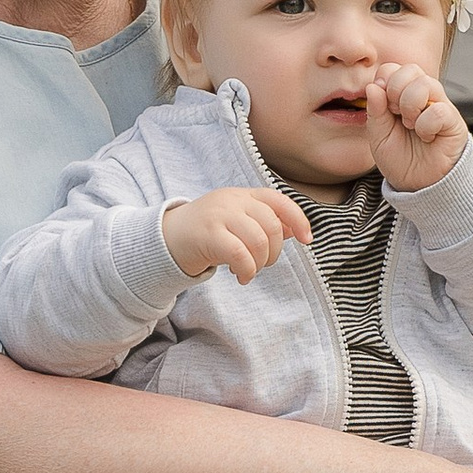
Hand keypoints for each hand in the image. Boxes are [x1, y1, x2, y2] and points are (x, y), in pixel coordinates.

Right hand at [160, 185, 311, 285]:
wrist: (166, 238)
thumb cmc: (207, 233)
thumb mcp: (237, 222)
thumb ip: (263, 223)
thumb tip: (293, 230)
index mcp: (243, 195)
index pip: (279, 201)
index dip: (298, 220)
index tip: (306, 240)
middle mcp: (232, 200)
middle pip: (272, 226)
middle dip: (274, 252)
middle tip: (262, 264)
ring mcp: (220, 215)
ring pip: (258, 241)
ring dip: (260, 264)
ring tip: (249, 271)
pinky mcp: (209, 234)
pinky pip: (240, 254)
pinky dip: (247, 270)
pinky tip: (241, 276)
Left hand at [364, 62, 468, 193]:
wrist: (418, 185)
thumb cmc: (401, 159)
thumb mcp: (378, 136)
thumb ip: (375, 111)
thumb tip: (373, 86)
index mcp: (403, 94)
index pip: (393, 68)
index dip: (384, 81)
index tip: (382, 105)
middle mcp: (423, 95)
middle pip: (410, 69)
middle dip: (395, 91)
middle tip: (396, 115)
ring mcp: (439, 105)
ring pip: (426, 84)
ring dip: (410, 107)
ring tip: (411, 126)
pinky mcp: (453, 121)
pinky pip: (438, 110)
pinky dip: (425, 125)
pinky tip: (426, 137)